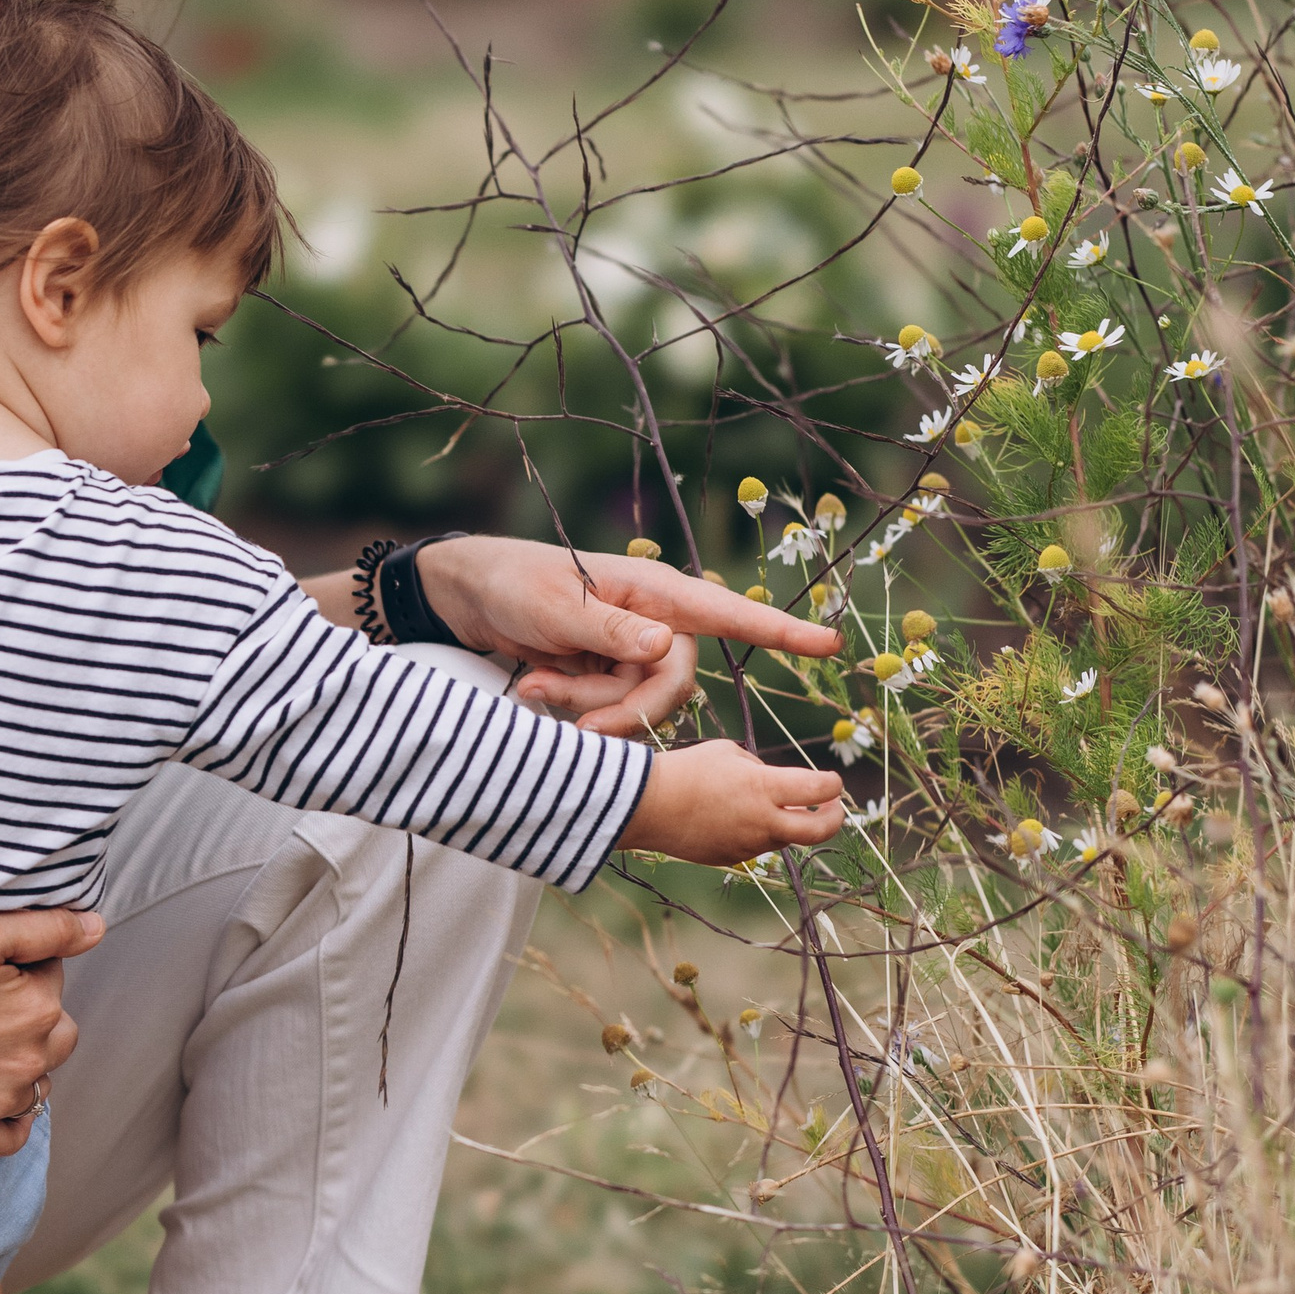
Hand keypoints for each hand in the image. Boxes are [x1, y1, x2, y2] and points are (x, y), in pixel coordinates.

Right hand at [0, 908, 101, 1154]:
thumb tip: (98, 928)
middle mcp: (30, 1065)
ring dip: (21, 1061)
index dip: (19, 963)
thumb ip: (47, 929)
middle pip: (55, 1030)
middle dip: (29, 1012)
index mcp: (40, 1012)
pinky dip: (11, 1117)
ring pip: (38, 1080)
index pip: (52, 976)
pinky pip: (13, 1136)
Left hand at [417, 538, 838, 735]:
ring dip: (585, 707)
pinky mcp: (606, 674)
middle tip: (563, 711)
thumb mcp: (559, 608)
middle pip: (672, 685)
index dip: (778, 632)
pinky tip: (531, 685)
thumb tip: (670, 649)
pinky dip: (572, 708)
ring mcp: (630, 651)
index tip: (828, 646)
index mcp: (654, 591)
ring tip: (531, 684)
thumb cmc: (515, 582)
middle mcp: (652, 621)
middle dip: (621, 708)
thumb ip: (614, 633)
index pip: (726, 614)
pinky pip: (610, 710)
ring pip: (637, 705)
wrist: (467, 595)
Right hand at [617, 739, 844, 864]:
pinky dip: (757, 832)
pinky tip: (734, 817)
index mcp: (765, 788)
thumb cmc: (685, 770)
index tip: (831, 781)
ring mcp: (748, 844)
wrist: (645, 806)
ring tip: (767, 804)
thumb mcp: (727, 752)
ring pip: (785, 838)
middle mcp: (763, 821)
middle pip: (819, 831)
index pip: (820, 789)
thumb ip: (759, 768)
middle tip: (831, 808)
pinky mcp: (731, 858)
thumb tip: (772, 782)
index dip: (832, 784)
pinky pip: (756, 846)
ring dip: (788, 822)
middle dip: (834, 818)